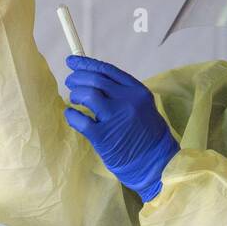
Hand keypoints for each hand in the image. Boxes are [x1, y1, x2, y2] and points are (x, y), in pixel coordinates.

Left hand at [63, 55, 179, 201]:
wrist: (156, 164)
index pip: (107, 71)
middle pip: (95, 80)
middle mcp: (127, 101)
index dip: (87, 64)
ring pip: (88, 95)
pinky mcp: (104, 137)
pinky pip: (80, 120)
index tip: (72, 61)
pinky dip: (71, 115)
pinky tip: (71, 115)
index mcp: (137, 91)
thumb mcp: (142, 106)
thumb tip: (94, 80)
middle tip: (70, 81)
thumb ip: (122, 93)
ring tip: (74, 98)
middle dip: (78, 77)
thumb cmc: (148, 136)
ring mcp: (115, 118)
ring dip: (76, 94)